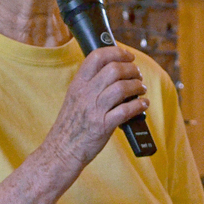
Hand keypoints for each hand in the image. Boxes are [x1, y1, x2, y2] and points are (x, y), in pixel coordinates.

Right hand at [48, 46, 147, 170]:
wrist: (61, 151)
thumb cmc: (70, 126)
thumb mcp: (74, 99)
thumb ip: (90, 85)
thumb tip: (113, 73)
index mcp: (78, 84)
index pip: (96, 57)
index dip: (116, 52)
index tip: (128, 55)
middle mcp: (85, 94)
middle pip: (113, 69)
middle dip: (131, 69)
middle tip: (137, 74)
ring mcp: (94, 109)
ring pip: (121, 87)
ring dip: (137, 86)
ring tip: (141, 89)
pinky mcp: (103, 126)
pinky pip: (126, 110)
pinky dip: (139, 105)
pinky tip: (143, 105)